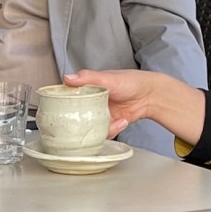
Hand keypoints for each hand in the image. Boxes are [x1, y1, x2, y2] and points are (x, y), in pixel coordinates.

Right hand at [65, 67, 205, 144]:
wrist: (150, 95)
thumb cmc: (130, 82)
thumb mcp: (107, 78)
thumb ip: (88, 78)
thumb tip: (67, 78)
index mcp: (86, 89)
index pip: (68, 98)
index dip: (62, 105)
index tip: (60, 111)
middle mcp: (90, 103)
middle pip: (76, 117)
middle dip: (78, 123)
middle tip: (85, 122)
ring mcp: (99, 115)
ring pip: (89, 128)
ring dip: (99, 129)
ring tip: (113, 120)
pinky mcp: (109, 125)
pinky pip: (103, 134)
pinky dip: (112, 130)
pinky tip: (122, 121)